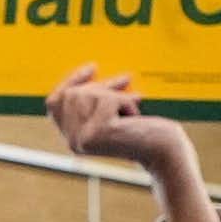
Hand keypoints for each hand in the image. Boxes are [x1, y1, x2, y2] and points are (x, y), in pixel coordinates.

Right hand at [46, 66, 218, 221]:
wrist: (166, 153)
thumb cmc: (147, 132)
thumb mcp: (114, 115)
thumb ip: (96, 102)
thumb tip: (90, 71)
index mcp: (74, 138)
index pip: (55, 103)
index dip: (70, 81)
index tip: (92, 68)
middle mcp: (73, 140)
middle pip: (72, 94)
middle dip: (101, 86)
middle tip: (126, 82)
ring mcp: (83, 138)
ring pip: (90, 94)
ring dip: (116, 95)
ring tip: (131, 111)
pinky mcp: (97, 132)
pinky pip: (108, 100)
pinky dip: (126, 102)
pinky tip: (135, 118)